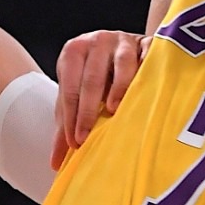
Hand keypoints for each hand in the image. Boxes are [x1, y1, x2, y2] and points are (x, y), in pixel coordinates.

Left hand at [52, 29, 147, 164]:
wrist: (125, 51)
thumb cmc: (98, 78)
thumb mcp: (78, 98)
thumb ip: (66, 126)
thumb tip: (55, 163)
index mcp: (74, 52)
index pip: (70, 86)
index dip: (70, 115)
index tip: (75, 142)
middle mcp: (97, 42)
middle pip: (92, 78)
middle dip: (88, 110)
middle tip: (87, 137)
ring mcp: (123, 41)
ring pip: (121, 64)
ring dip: (118, 88)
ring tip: (114, 111)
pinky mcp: (147, 43)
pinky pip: (148, 57)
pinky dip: (146, 72)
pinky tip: (146, 90)